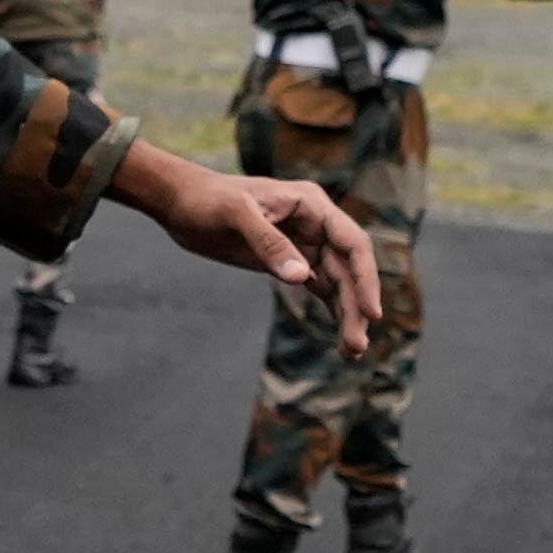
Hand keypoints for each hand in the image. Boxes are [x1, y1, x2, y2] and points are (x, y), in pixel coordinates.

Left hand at [128, 149, 384, 345]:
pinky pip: (321, 287)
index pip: (352, 244)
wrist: (180, 202)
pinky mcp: (288, 261)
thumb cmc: (207, 200)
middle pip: (349, 270)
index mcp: (311, 205)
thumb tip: (301, 278)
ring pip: (337, 283)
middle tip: (357, 347)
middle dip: (356, 307)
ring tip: (352, 352)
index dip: (365, 279)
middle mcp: (315, 224)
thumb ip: (269, 244)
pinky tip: (340, 338)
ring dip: (347, 315)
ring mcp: (304, 244)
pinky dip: (332, 311)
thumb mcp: (236, 216)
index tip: (371, 314)